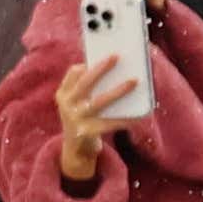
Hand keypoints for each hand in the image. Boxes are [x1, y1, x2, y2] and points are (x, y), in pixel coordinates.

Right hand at [55, 54, 137, 185]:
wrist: (76, 149)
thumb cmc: (83, 119)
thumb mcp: (78, 103)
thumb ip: (87, 88)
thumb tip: (112, 70)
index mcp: (63, 94)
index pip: (73, 74)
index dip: (87, 63)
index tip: (103, 52)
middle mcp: (67, 105)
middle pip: (85, 83)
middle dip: (101, 69)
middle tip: (116, 57)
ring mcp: (76, 119)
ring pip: (99, 101)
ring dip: (117, 91)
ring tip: (134, 81)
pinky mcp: (86, 132)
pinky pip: (110, 123)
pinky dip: (125, 119)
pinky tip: (139, 115)